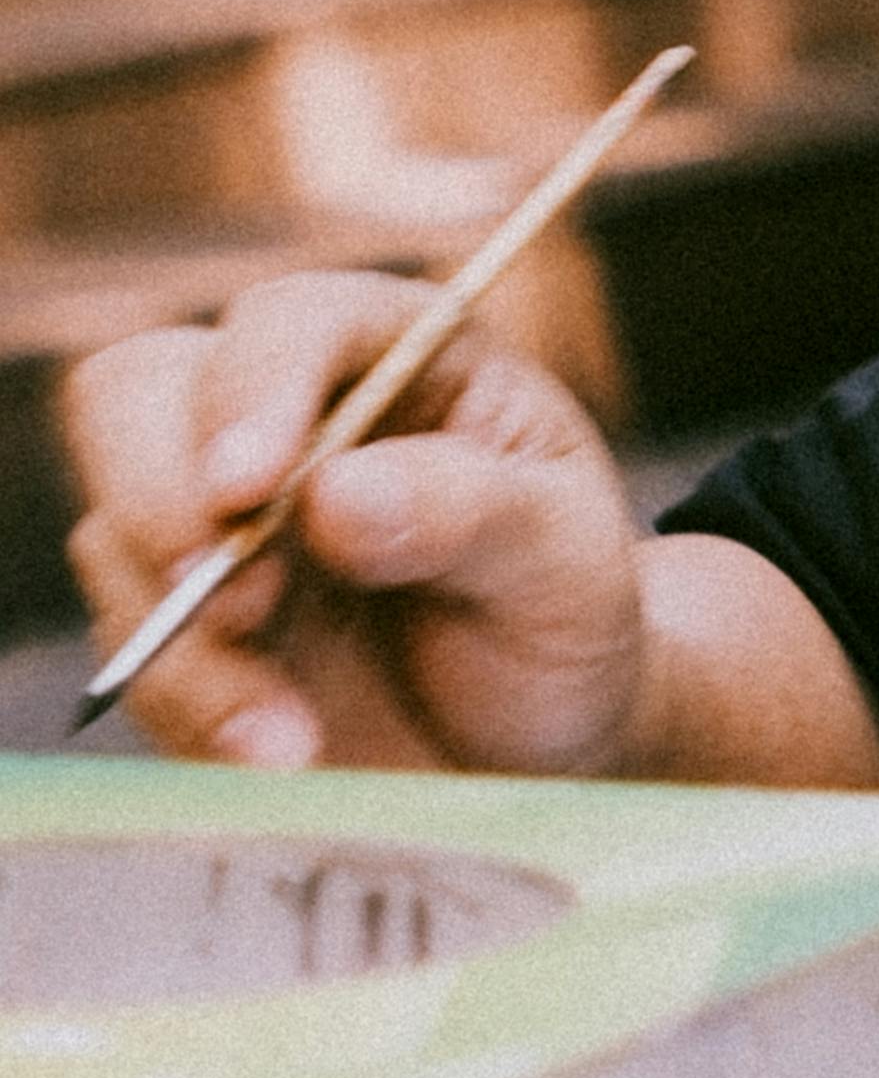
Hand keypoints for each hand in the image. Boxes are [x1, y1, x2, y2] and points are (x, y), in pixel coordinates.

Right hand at [63, 275, 652, 779]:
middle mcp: (282, 414)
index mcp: (395, 352)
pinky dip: (189, 707)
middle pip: (138, 394)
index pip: (290, 322)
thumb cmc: (563, 617)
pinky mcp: (177, 618)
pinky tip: (277, 754)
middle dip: (161, 499)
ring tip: (293, 737)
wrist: (538, 743)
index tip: (249, 490)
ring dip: (185, 643)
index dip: (254, 389)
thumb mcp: (566, 562)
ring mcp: (212, 516)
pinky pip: (130, 649)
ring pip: (113, 534)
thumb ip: (467, 511)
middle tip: (239, 608)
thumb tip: (334, 494)